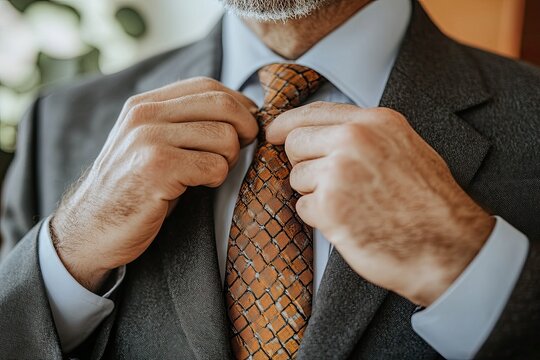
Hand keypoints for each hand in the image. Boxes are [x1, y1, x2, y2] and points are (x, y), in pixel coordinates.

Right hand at [51, 77, 257, 291]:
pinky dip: (216, 180)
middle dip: (245, 130)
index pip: (208, 86)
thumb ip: (183, 122)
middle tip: (236, 153)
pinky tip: (195, 187)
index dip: (238, 105)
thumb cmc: (134, 189)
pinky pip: (215, 167)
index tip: (245, 127)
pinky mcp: (156, 168)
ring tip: (207, 174)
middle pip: (223, 105)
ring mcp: (149, 140)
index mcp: (145, 104)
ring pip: (225, 137)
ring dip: (228, 160)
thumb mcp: (151, 144)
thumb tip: (242, 112)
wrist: (92, 228)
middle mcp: (145, 115)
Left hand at [267, 102, 494, 305]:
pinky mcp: (330, 207)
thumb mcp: (405, 148)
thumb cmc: (430, 202)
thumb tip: (324, 132)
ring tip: (351, 205)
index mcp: (375, 121)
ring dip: (314, 194)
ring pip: (296, 177)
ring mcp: (340, 172)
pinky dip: (318, 218)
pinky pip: (302, 207)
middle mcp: (355, 140)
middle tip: (330, 183)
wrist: (449, 246)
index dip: (287, 123)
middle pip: (295, 142)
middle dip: (304, 164)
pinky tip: (348, 222)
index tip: (273, 132)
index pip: (313, 111)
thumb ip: (365, 134)